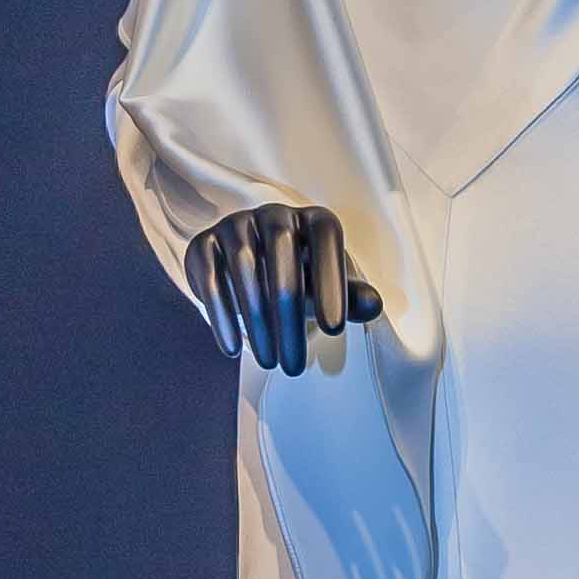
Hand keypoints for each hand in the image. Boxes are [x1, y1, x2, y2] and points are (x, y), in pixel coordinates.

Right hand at [184, 205, 382, 375]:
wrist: (252, 272)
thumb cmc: (304, 280)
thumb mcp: (329, 290)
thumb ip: (352, 297)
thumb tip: (374, 305)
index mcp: (312, 219)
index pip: (325, 239)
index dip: (331, 282)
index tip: (335, 330)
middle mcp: (274, 214)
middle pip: (281, 255)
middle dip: (289, 314)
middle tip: (296, 364)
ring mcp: (236, 225)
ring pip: (245, 268)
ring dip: (256, 320)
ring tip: (269, 363)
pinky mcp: (204, 244)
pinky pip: (212, 278)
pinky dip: (221, 315)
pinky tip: (232, 349)